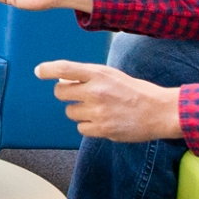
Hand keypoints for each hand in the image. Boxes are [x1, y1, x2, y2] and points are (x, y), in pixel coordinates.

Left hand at [36, 60, 182, 142]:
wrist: (159, 111)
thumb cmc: (135, 91)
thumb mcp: (112, 75)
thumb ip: (88, 76)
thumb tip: (63, 79)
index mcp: (99, 74)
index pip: (65, 68)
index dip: (48, 69)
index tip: (39, 71)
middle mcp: (96, 92)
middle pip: (60, 92)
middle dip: (66, 94)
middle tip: (79, 95)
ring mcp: (98, 112)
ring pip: (70, 112)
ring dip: (79, 111)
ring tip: (98, 109)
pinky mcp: (102, 129)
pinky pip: (81, 128)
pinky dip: (88, 125)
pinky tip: (103, 120)